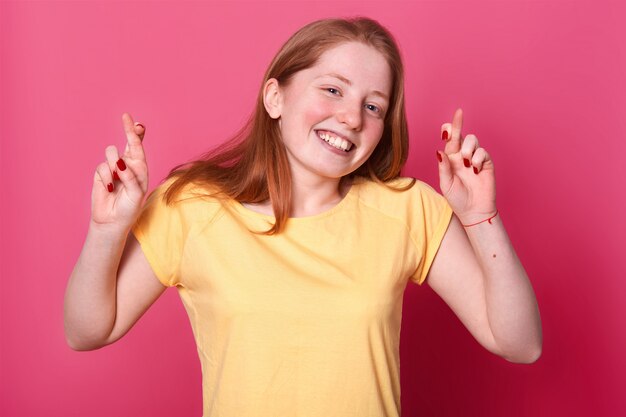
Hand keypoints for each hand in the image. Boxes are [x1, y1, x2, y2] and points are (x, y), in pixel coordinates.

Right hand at [91, 113, 148, 232]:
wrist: (112, 221)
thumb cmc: (129, 208)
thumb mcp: (136, 193)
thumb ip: (130, 177)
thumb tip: (120, 162)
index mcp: (140, 168)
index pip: (139, 147)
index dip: (137, 133)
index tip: (136, 122)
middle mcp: (127, 164)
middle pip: (128, 142)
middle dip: (128, 130)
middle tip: (127, 117)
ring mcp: (113, 168)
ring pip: (112, 153)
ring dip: (115, 165)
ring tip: (117, 181)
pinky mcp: (101, 173)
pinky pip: (102, 167)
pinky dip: (106, 177)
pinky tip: (109, 189)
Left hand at [436, 108, 496, 224]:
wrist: (473, 211)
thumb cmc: (457, 198)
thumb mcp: (446, 183)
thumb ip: (443, 167)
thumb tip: (439, 151)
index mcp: (450, 159)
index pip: (449, 139)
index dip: (450, 129)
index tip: (448, 122)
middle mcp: (462, 156)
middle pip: (461, 135)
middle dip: (458, 127)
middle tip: (455, 125)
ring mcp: (475, 158)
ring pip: (472, 140)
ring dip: (468, 149)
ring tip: (466, 163)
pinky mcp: (486, 163)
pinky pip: (482, 152)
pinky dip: (477, 158)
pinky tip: (474, 169)